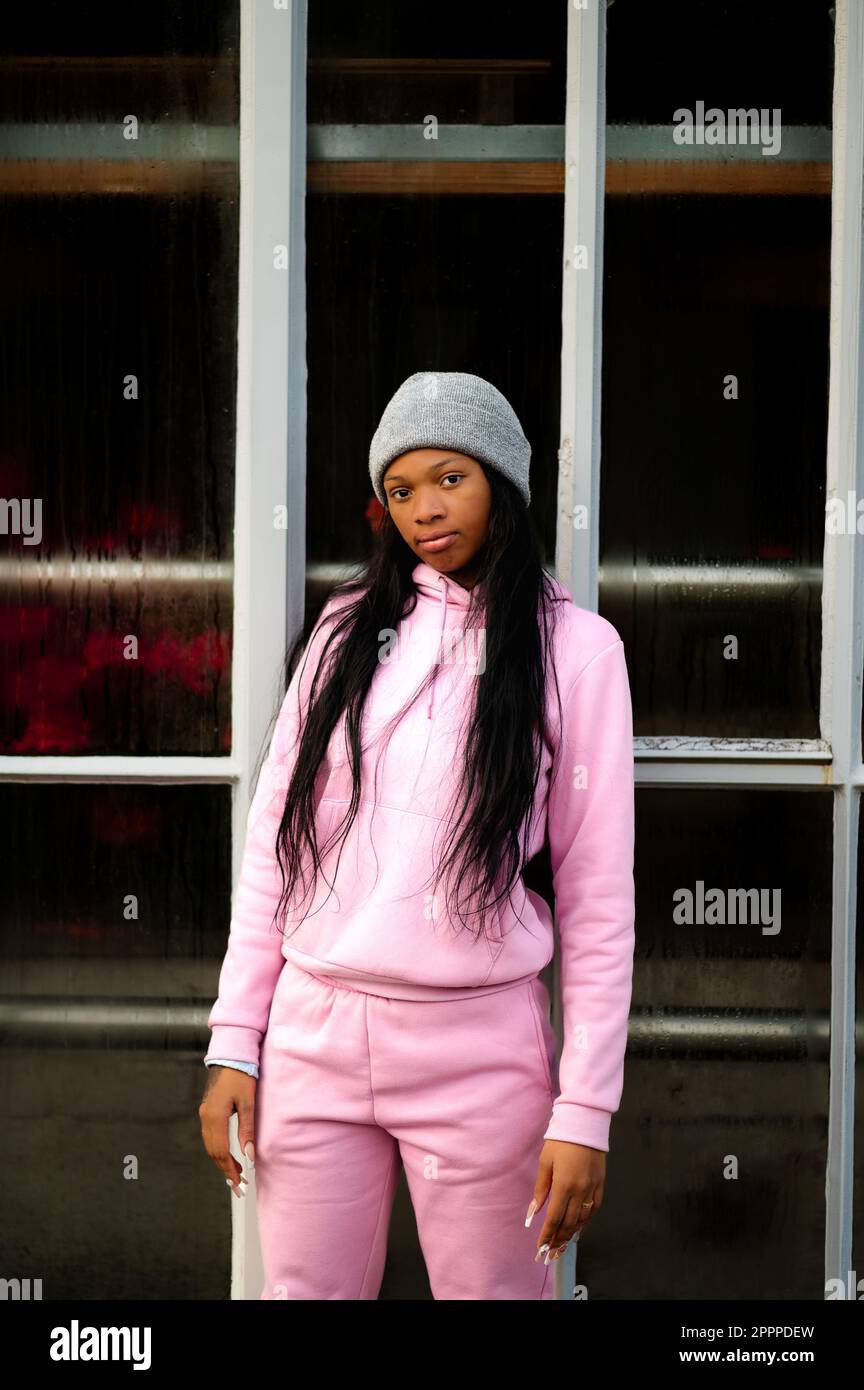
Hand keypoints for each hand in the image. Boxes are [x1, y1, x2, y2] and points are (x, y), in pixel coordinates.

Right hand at [199, 1065, 256, 1197]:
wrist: (230, 1054)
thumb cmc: (241, 1074)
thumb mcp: (248, 1101)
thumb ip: (247, 1128)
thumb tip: (249, 1155)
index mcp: (215, 1117)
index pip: (221, 1152)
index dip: (230, 1170)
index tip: (239, 1183)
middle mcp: (206, 1117)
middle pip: (213, 1152)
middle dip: (225, 1170)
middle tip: (238, 1185)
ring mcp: (204, 1114)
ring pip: (210, 1146)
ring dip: (221, 1161)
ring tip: (235, 1173)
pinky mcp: (207, 1110)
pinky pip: (210, 1136)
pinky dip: (218, 1149)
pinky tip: (228, 1155)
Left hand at [526, 1140, 604, 1262]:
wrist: (585, 1123)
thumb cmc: (560, 1140)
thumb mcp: (545, 1162)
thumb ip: (541, 1189)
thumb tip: (534, 1213)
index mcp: (564, 1185)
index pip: (554, 1218)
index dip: (547, 1235)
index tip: (540, 1249)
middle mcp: (580, 1190)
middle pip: (569, 1223)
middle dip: (558, 1241)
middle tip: (550, 1255)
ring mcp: (593, 1188)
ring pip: (583, 1220)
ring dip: (571, 1235)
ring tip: (561, 1248)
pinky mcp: (601, 1184)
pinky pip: (594, 1210)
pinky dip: (586, 1223)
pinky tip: (579, 1231)